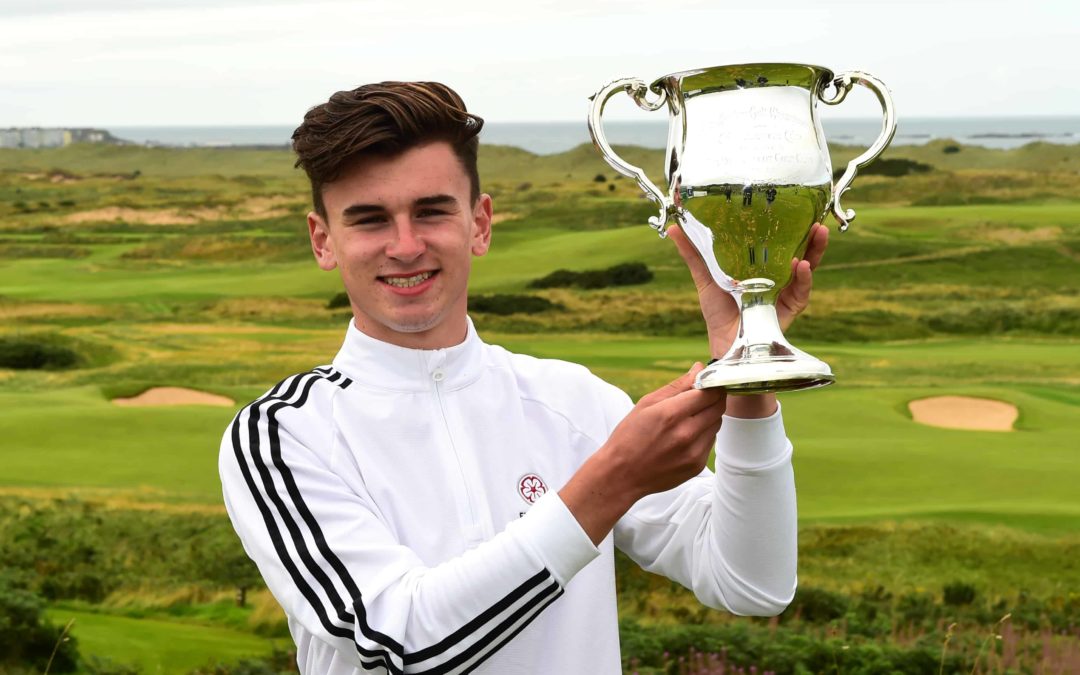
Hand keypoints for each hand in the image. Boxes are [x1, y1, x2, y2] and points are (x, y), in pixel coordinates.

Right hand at [559, 363, 725, 543]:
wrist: (621, 475)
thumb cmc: (629, 436)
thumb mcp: (646, 403)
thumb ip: (677, 386)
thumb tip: (699, 368)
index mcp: (671, 414)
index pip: (709, 393)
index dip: (712, 384)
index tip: (709, 381)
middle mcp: (686, 434)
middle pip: (718, 407)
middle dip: (714, 397)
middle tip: (702, 395)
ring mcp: (693, 452)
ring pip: (716, 424)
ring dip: (708, 415)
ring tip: (688, 418)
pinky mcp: (697, 466)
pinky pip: (710, 442)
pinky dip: (703, 434)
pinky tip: (684, 436)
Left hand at [666, 222, 829, 358]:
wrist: (723, 343)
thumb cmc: (717, 311)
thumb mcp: (706, 277)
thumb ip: (694, 254)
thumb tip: (673, 228)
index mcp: (762, 268)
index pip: (780, 243)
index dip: (791, 227)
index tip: (796, 208)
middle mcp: (778, 278)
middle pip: (800, 252)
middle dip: (811, 236)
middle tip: (816, 218)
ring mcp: (786, 293)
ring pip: (807, 269)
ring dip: (815, 251)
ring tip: (817, 233)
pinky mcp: (789, 309)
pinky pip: (801, 293)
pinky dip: (804, 279)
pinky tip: (802, 266)